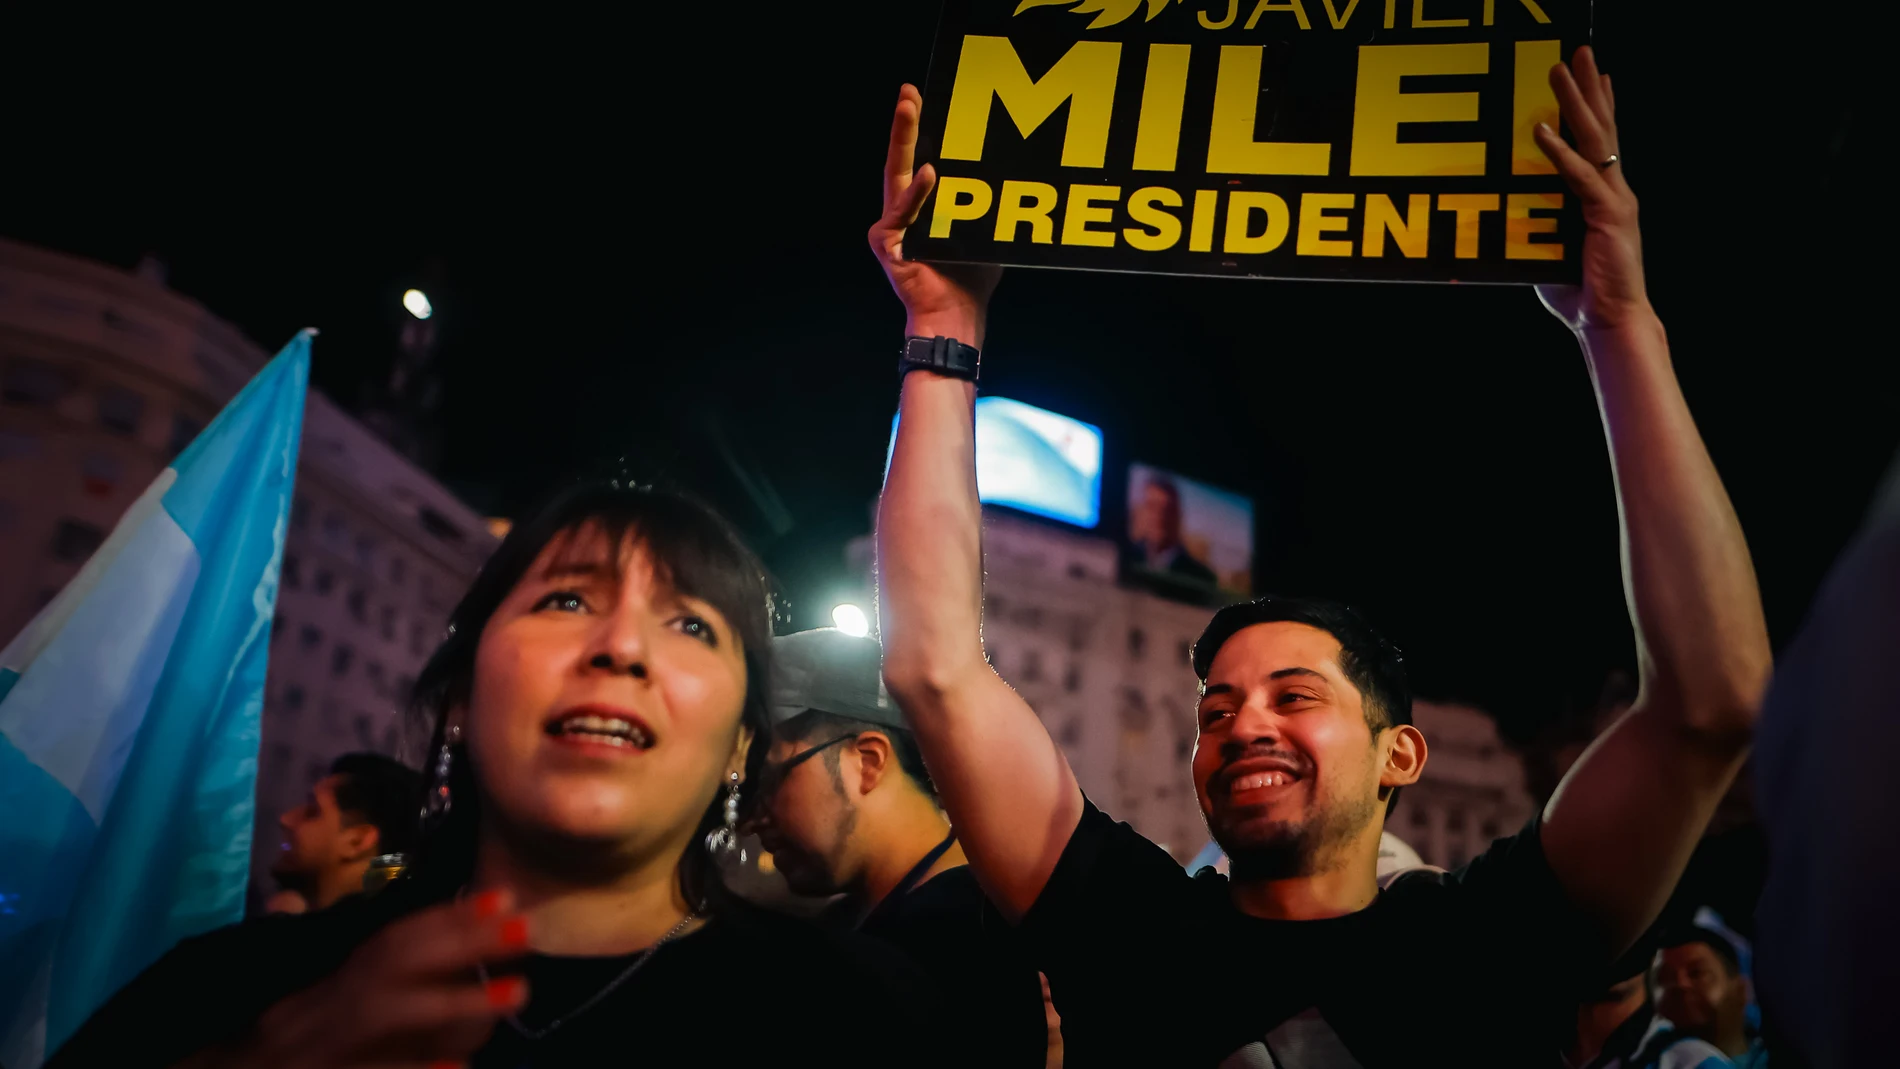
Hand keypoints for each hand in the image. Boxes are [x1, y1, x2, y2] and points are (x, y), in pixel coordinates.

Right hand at [230, 890, 530, 1068]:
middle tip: (528, 929)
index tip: (504, 896)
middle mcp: (321, 1008)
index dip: (447, 917)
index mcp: (326, 987)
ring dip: (456, 1003)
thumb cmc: (283, 1050)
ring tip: (519, 993)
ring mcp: (321, 1049)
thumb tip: (451, 950)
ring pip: (390, 1015)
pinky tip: (458, 1068)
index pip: (390, 941)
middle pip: (394, 963)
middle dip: (462, 943)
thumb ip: (376, 981)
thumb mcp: (324, 1008)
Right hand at [869, 84, 1000, 346]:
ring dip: (904, 140)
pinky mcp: (887, 244)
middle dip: (906, 122)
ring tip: (911, 109)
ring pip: (897, 175)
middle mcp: (903, 211)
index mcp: (924, 206)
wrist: (956, 316)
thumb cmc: (972, 277)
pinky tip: (930, 172)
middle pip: (902, 158)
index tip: (925, 96)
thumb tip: (1019, 173)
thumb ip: (991, 202)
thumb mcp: (987, 229)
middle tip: (909, 91)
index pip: (921, 159)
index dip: (921, 129)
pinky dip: (917, 194)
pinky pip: (904, 213)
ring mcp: (892, 226)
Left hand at [1533, 46, 1651, 332]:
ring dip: (1575, 102)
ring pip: (1594, 139)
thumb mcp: (1550, 247)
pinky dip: (1559, 151)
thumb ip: (1536, 222)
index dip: (1598, 106)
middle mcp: (1613, 189)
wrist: (1609, 320)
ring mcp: (1613, 199)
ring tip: (1561, 68)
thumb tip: (1505, 209)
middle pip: (1601, 127)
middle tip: (1577, 51)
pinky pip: (1578, 176)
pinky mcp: (1606, 215)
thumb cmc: (1579, 290)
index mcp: (1603, 195)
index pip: (1601, 141)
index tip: (1595, 74)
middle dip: (1588, 87)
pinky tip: (1543, 127)